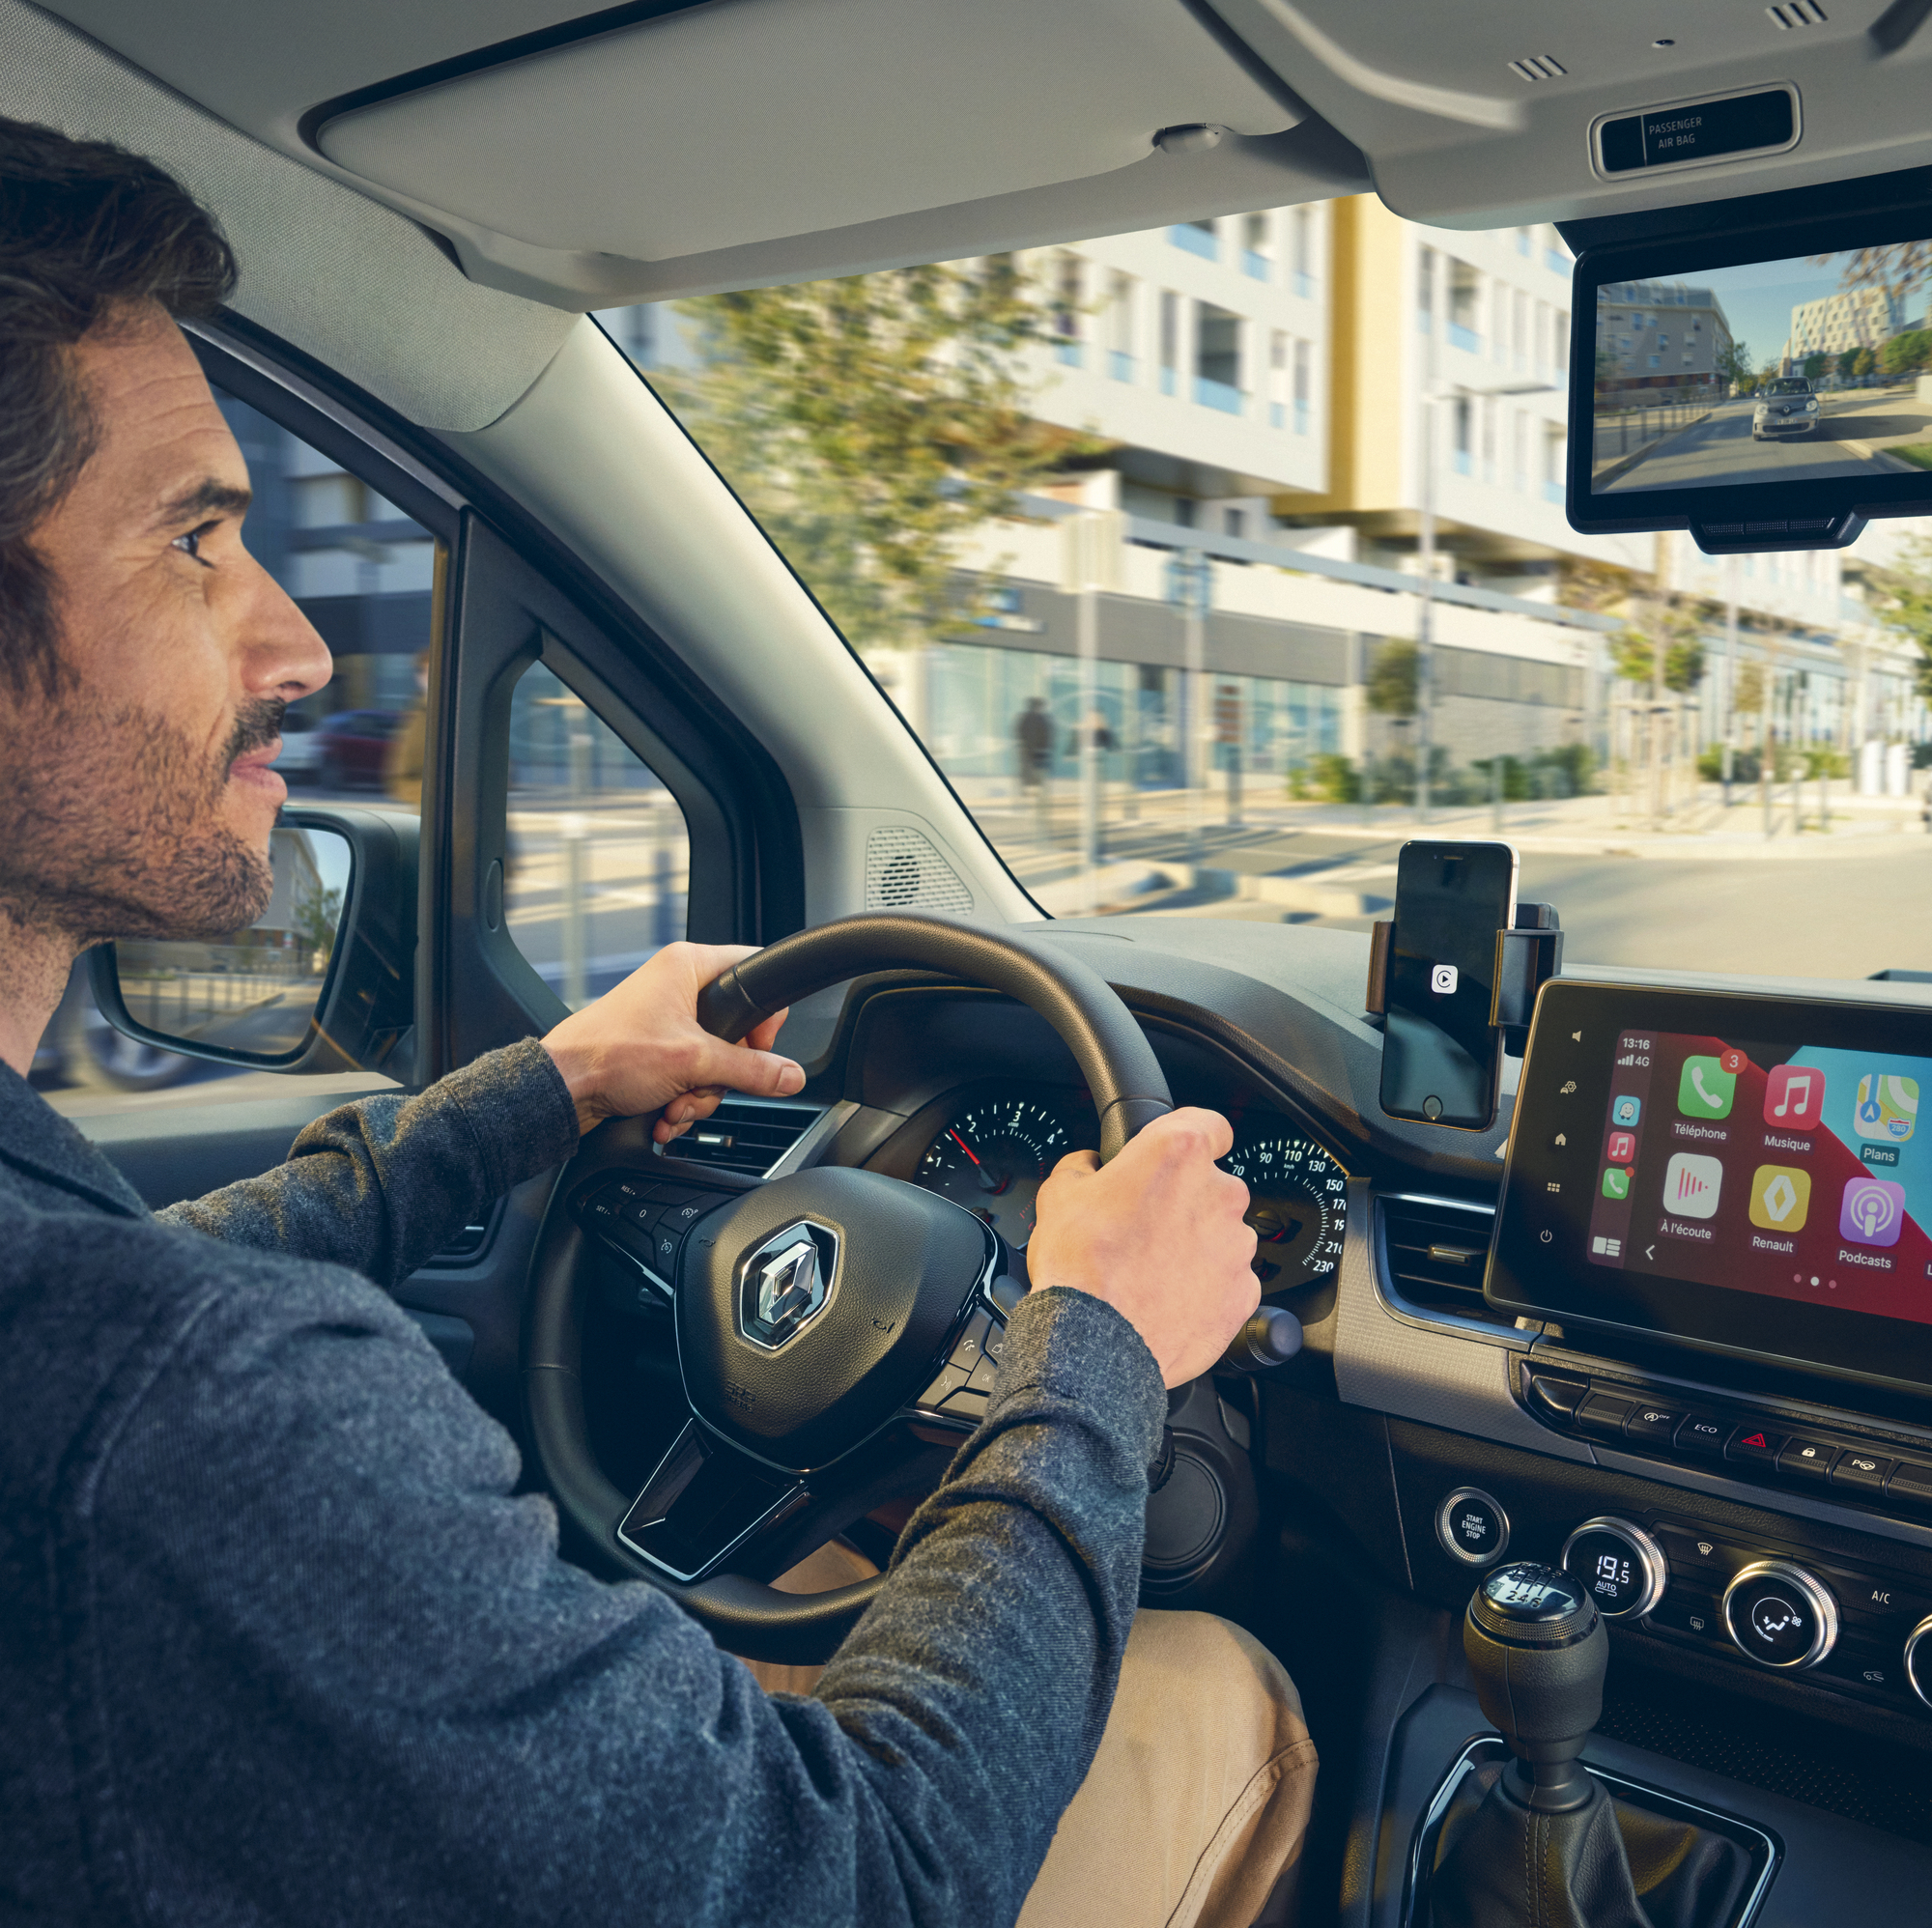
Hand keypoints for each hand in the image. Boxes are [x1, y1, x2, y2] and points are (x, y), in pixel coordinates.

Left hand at [541, 942, 802, 1140]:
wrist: (563, 1088)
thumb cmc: (608, 1054)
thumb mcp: (693, 1062)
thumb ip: (751, 1070)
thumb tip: (790, 1076)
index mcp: (688, 966)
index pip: (753, 972)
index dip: (763, 1016)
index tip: (757, 1048)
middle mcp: (677, 986)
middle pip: (736, 1031)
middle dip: (721, 1074)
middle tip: (704, 1084)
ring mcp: (666, 1019)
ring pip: (713, 1061)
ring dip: (699, 1094)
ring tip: (675, 1105)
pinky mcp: (655, 1049)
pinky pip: (690, 1074)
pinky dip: (681, 1099)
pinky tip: (665, 1112)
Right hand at [1025, 1108, 1257, 1386]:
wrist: (1095, 1342)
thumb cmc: (1081, 1268)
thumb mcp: (1059, 1194)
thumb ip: (1084, 1166)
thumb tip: (1089, 1166)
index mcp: (1179, 1154)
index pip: (1210, 1125)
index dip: (1190, 1137)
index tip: (1176, 1157)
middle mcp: (1219, 1193)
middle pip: (1212, 1185)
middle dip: (1184, 1202)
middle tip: (1145, 1226)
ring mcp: (1236, 1246)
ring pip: (1221, 1234)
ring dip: (1196, 1245)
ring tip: (1153, 1269)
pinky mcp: (1244, 1292)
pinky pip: (1229, 1280)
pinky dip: (1206, 1287)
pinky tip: (1169, 1297)